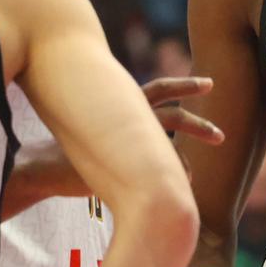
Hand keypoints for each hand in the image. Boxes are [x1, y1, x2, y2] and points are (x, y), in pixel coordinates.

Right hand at [0, 76, 222, 217]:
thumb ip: (123, 127)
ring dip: (188, 155)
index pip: (160, 89)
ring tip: (203, 171)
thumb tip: (141, 134)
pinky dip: (176, 173)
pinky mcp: (124, 163)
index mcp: (123, 105)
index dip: (185, 86)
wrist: (45, 167)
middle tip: (220, 136)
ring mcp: (126, 141)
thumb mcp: (101, 131)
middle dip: (199, 123)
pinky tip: (185, 182)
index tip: (209, 83)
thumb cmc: (70, 151)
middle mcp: (128, 118)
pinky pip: (160, 168)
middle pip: (173, 114)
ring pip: (168, 145)